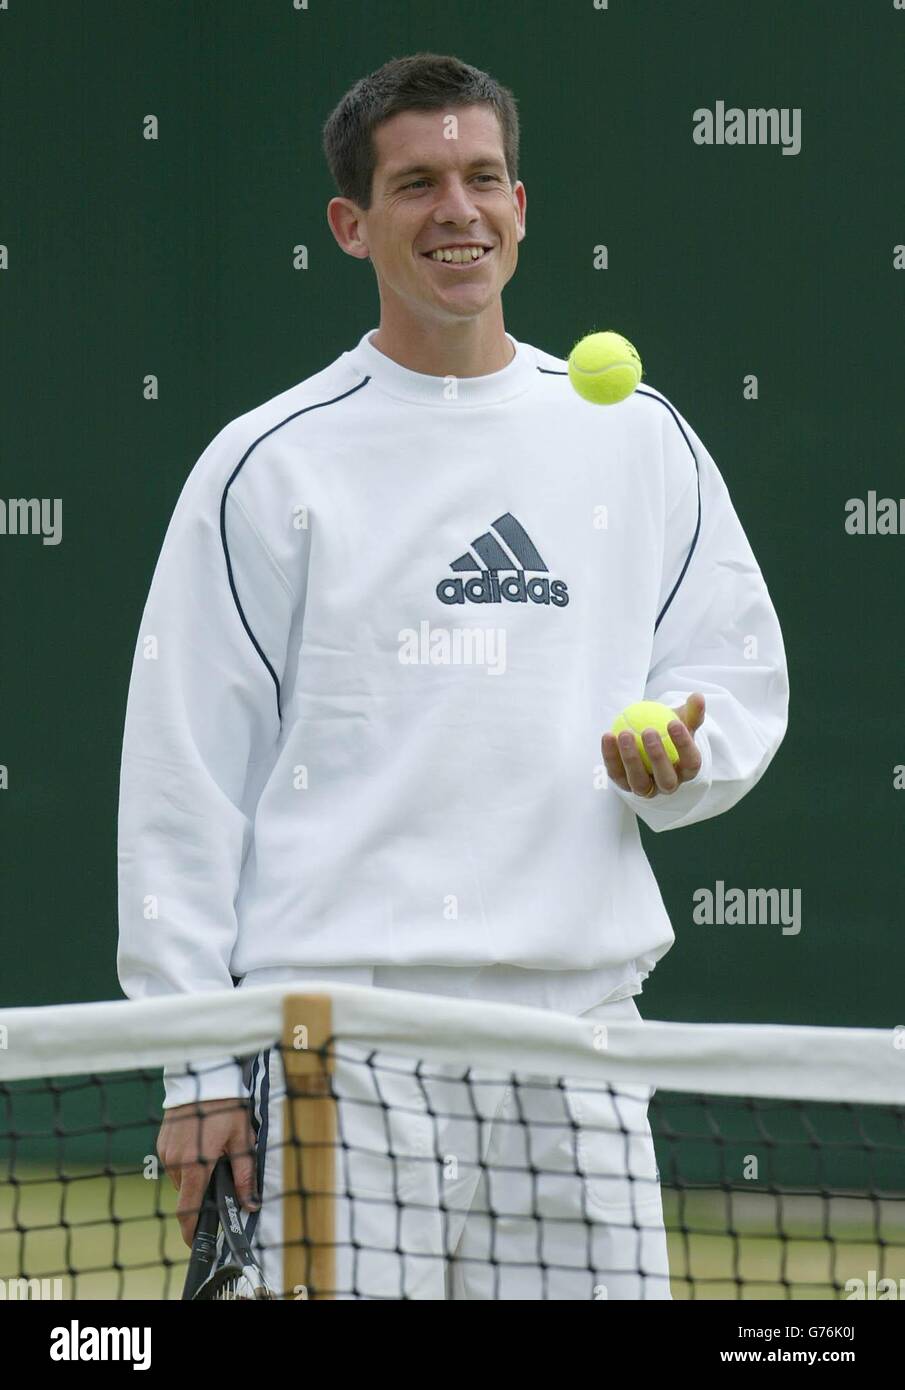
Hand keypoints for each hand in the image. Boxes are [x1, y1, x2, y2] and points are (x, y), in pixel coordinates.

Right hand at [157, 1098, 258, 1245]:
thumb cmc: (227, 1107)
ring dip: (195, 1174)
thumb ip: (244, 1175)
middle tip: (220, 1174)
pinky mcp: (161, 1142)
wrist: (204, 1077)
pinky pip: (174, 1162)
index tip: (195, 1243)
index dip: (191, 1230)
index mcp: (196, 1165)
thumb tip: (250, 1204)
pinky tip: (201, 1143)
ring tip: (213, 1151)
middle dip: (202, 1192)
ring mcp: (165, 1152)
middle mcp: (175, 1162)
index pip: (188, 1209)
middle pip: (187, 1193)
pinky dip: (186, 1161)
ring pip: (180, 1177)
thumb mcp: (242, 1141)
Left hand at [602, 692, 705, 798]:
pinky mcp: (625, 786)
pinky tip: (608, 736)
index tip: (673, 722)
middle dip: (658, 757)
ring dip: (631, 759)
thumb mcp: (683, 720)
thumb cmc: (669, 730)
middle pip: (666, 779)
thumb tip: (697, 696)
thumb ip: (691, 711)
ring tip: (625, 733)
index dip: (683, 745)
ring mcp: (646, 789)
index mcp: (687, 771)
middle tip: (649, 731)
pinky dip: (611, 756)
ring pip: (639, 782)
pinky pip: (616, 773)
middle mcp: (669, 785)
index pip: (691, 762)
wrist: (650, 741)